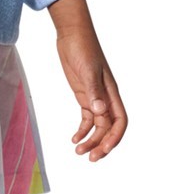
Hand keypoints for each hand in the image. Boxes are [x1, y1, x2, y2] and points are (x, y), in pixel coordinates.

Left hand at [46, 0, 127, 161]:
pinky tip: (74, 138)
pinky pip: (87, 118)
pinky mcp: (84, 95)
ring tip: (78, 151)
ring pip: (97, 126)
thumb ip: (94, 91)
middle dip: (101, 145)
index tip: (103, 150)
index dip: (115, 138)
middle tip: (89, 158)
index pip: (120, 121)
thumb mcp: (88, 70)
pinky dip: (82, 129)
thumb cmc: (83, 48)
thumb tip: (100, 112)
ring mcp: (95, 97)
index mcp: (112, 93)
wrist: (72, 35)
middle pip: (109, 128)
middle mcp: (106, 98)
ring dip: (90, 140)